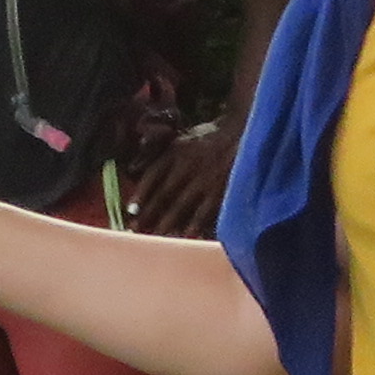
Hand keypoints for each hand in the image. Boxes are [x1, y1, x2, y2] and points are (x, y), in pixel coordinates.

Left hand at [127, 117, 240, 235]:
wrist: (243, 136)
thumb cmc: (208, 141)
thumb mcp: (181, 140)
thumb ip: (159, 154)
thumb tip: (133, 170)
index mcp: (175, 153)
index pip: (153, 174)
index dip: (141, 193)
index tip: (131, 210)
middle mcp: (187, 166)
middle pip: (164, 195)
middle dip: (149, 214)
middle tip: (135, 230)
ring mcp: (204, 180)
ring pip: (180, 207)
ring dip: (166, 224)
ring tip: (155, 238)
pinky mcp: (221, 192)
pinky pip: (204, 213)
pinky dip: (194, 226)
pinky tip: (185, 237)